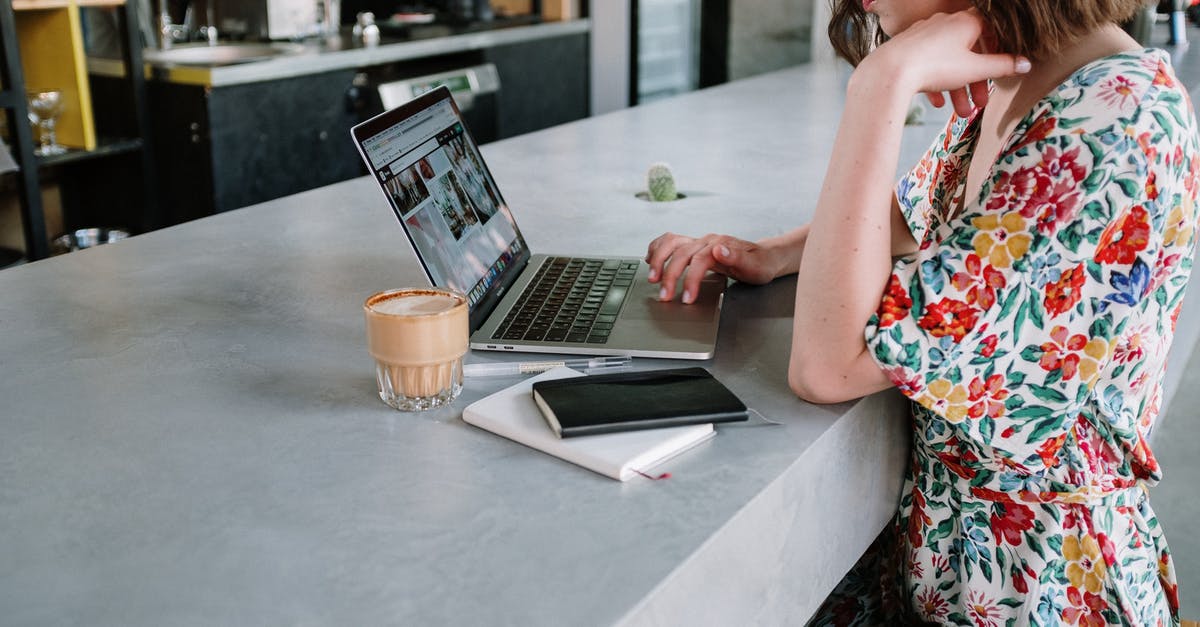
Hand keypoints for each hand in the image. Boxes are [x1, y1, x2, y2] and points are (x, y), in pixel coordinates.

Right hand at [644, 232, 780, 302]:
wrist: (764, 257)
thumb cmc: (760, 265)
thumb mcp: (755, 266)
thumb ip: (737, 257)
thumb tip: (719, 249)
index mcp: (721, 244)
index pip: (699, 260)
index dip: (690, 280)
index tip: (686, 298)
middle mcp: (707, 241)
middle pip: (681, 253)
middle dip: (670, 275)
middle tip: (664, 296)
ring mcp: (699, 242)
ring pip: (671, 243)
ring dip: (658, 260)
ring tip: (652, 279)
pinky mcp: (694, 246)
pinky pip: (670, 242)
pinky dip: (657, 249)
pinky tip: (650, 259)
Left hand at [867, 9, 1029, 117]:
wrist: (890, 71)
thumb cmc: (935, 66)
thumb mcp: (975, 69)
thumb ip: (1002, 67)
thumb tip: (1027, 64)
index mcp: (966, 21)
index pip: (990, 31)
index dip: (998, 51)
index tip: (1000, 71)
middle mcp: (945, 23)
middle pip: (968, 52)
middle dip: (976, 82)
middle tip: (981, 104)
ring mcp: (924, 34)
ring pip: (947, 62)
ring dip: (957, 89)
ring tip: (959, 114)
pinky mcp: (908, 48)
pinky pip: (927, 65)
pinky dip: (935, 83)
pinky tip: (936, 103)